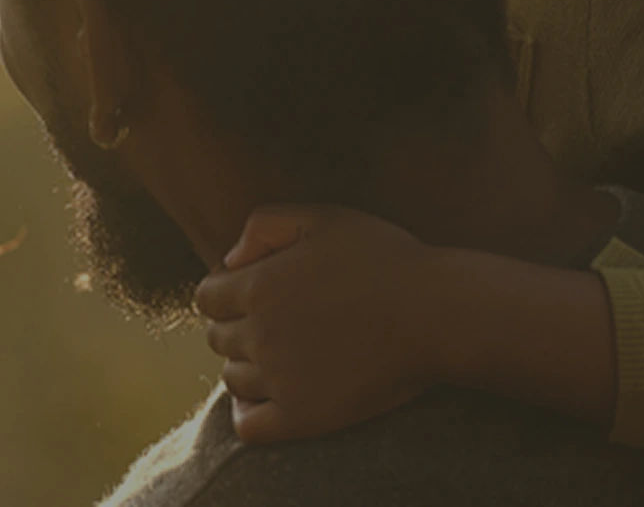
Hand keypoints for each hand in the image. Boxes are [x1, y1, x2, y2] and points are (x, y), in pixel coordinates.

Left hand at [195, 203, 446, 443]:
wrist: (437, 313)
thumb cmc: (386, 260)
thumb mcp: (324, 218)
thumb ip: (265, 225)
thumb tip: (229, 260)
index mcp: (257, 286)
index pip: (206, 299)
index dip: (226, 295)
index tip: (254, 297)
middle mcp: (259, 334)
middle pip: (218, 339)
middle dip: (238, 329)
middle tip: (278, 326)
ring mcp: (279, 378)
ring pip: (233, 379)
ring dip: (248, 368)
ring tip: (282, 359)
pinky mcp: (303, 416)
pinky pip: (249, 426)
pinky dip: (248, 415)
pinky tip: (268, 401)